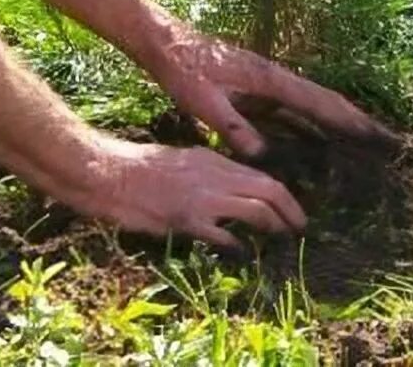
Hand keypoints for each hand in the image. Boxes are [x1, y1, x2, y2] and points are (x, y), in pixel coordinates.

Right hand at [74, 134, 307, 246]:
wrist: (111, 172)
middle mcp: (215, 174)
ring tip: (285, 237)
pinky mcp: (188, 217)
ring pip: (255, 207)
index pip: (261, 175)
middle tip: (301, 226)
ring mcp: (204, 196)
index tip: (292, 209)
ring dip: (275, 224)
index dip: (283, 194)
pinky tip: (244, 252)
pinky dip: (238, 243)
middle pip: (268, 188)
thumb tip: (231, 188)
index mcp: (214, 159)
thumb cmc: (141, 167)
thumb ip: (210, 171)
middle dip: (290, 209)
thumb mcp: (184, 159)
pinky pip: (223, 233)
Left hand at [150, 28, 394, 158]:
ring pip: (312, 107)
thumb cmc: (183, 68)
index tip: (377, 135)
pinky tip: (318, 140)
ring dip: (338, 124)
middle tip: (386, 142)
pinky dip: (312, 124)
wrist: (166, 42)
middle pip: (326, 102)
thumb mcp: (202, 102)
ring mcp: (268, 84)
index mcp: (270, 79)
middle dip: (357, 122)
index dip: (350, 120)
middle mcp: (276, 79)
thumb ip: (231, 126)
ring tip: (363, 145)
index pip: (319, 103)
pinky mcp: (257, 90)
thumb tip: (261, 154)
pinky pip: (293, 111)